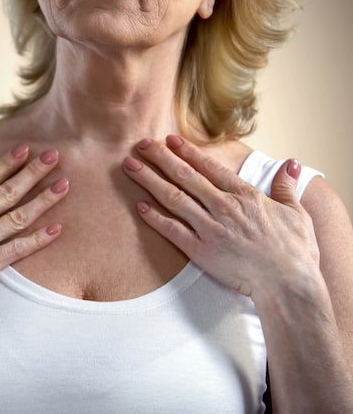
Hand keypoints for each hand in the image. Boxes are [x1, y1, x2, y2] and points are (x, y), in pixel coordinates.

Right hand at [0, 144, 68, 328]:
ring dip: (43, 200)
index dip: (7, 163)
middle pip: (7, 191)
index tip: (25, 150)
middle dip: (33, 172)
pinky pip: (17, 250)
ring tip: (64, 186)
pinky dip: (38, 239)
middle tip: (55, 156)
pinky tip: (56, 229)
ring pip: (17, 216)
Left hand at [122, 135, 320, 300]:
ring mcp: (210, 229)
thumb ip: (286, 187)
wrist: (288, 286)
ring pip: (173, 198)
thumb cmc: (295, 252)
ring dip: (149, 180)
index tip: (170, 140)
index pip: (209, 168)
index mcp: (245, 196)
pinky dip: (154, 218)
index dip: (187, 152)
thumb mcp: (296, 214)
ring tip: (130, 166)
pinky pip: (172, 231)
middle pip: (185, 177)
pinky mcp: (200, 252)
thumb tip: (291, 164)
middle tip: (140, 144)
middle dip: (160, 158)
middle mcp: (223, 208)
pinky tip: (139, 205)